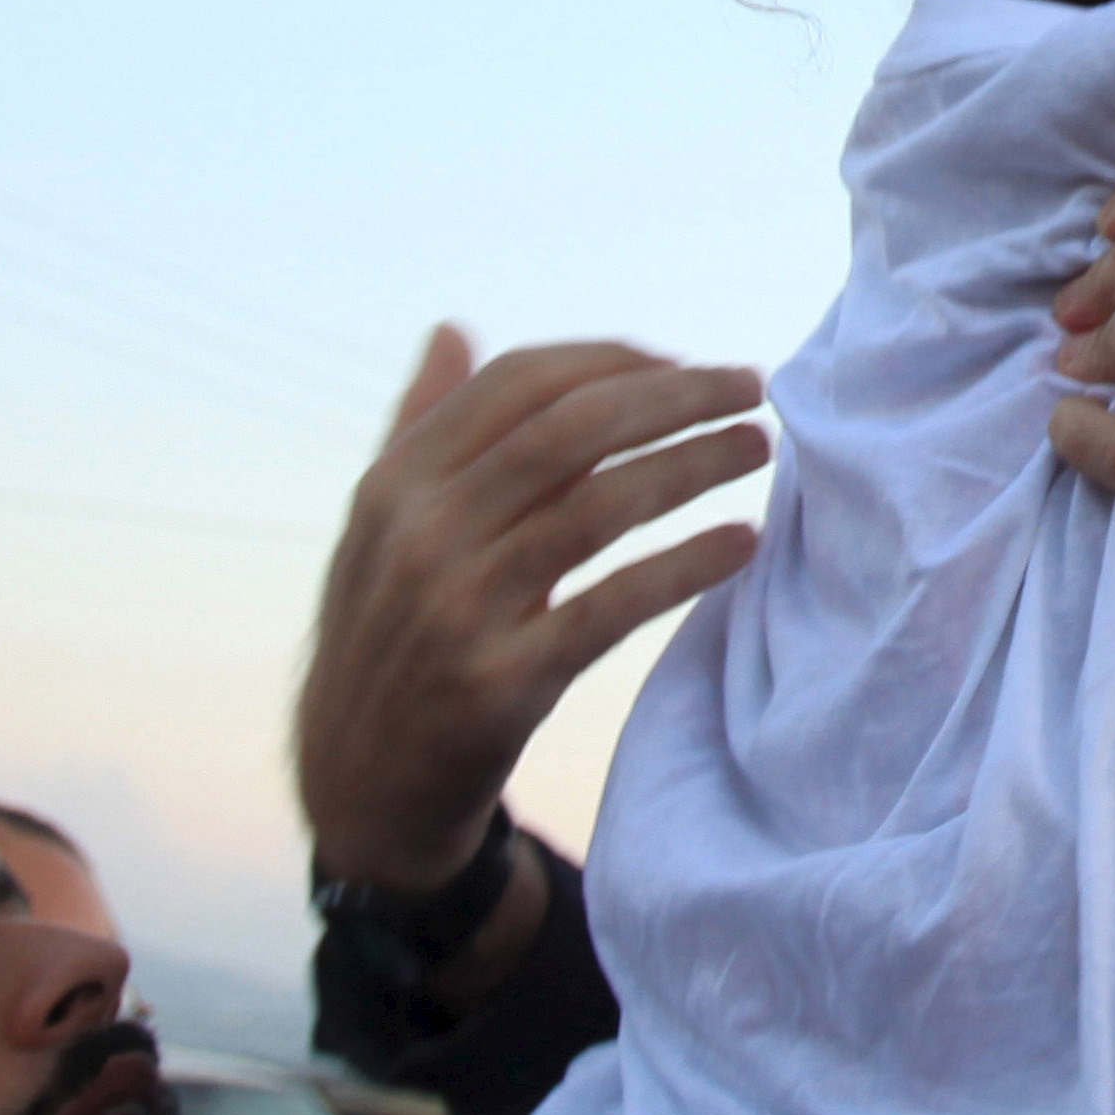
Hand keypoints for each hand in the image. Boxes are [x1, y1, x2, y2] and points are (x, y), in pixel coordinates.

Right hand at [296, 328, 771, 893]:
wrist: (356, 785)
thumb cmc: (388, 638)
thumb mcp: (380, 531)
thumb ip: (420, 428)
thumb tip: (452, 330)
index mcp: (394, 483)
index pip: (519, 383)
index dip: (613, 361)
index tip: (683, 365)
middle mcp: (420, 534)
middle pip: (569, 432)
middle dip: (672, 397)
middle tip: (749, 387)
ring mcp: (457, 609)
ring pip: (599, 509)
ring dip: (694, 465)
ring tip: (758, 447)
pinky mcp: (500, 683)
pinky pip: (613, 607)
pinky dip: (685, 566)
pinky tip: (741, 543)